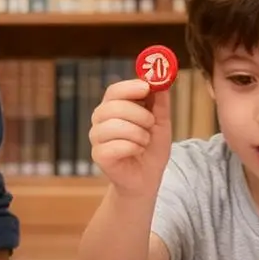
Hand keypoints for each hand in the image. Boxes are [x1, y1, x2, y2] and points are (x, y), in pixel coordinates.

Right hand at [90, 78, 170, 196]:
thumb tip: (162, 81)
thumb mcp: (161, 122)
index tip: (146, 88)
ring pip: (115, 126)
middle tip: (151, 124)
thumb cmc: (151, 148)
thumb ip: (160, 102)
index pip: (114, 90)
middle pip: (114, 106)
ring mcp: (97, 138)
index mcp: (113, 106)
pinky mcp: (98, 155)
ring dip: (138, 134)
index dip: (129, 87)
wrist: (147, 178)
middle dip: (140, 114)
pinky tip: (137, 152)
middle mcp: (100, 120)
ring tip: (145, 142)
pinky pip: (116, 146)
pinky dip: (133, 148)